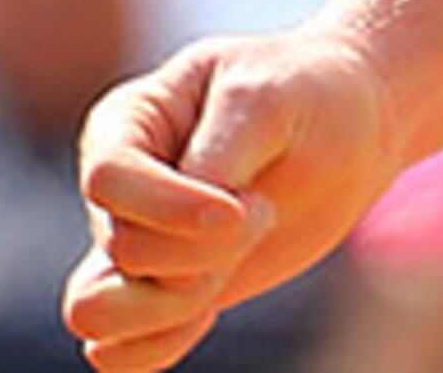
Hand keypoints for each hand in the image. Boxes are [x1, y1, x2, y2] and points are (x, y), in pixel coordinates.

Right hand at [63, 29, 398, 372]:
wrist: (346, 129)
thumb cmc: (305, 94)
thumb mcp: (269, 98)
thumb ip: (220, 159)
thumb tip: (180, 243)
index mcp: (126, 122)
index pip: (108, 179)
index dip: (171, 209)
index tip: (242, 211)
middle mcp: (115, 189)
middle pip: (124, 249)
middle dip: (205, 249)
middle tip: (264, 212)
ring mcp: (130, 243)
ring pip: (95, 312)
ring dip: (175, 305)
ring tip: (233, 264)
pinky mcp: (156, 291)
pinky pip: (116, 353)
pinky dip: (159, 346)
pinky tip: (210, 313)